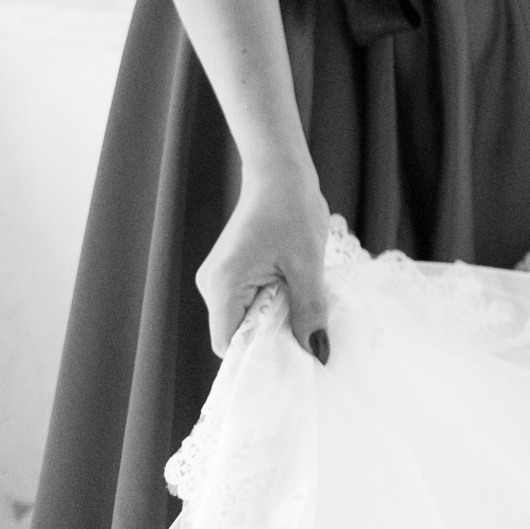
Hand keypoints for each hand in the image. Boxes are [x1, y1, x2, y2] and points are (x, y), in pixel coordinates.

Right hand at [201, 163, 332, 361]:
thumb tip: (318, 352)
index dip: (261, 354)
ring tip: (304, 305)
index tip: (294, 356)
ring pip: (246, 315)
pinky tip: (295, 291)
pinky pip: (248, 299)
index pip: (230, 344)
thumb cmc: (292, 211)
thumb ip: (310, 310)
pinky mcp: (231, 270)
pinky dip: (272, 301)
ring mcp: (219, 278)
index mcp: (221, 287)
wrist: (281, 172)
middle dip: (272, 335)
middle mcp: (211, 286)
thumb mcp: (308, 264)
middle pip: (238, 331)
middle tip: (308, 332)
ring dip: (275, 315)